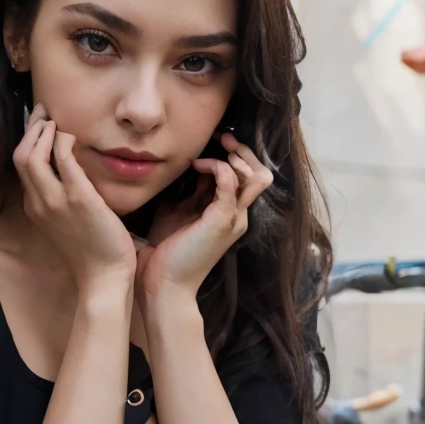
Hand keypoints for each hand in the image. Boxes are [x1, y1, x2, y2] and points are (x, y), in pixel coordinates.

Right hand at [13, 105, 136, 294]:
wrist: (103, 278)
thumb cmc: (93, 252)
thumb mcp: (68, 223)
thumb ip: (63, 199)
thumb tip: (71, 174)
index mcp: (34, 208)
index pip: (22, 166)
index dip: (28, 141)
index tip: (40, 125)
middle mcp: (38, 203)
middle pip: (20, 156)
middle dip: (30, 128)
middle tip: (45, 112)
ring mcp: (55, 201)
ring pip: (31, 154)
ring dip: (42, 130)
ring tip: (55, 119)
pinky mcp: (78, 198)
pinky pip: (63, 158)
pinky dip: (63, 140)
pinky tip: (72, 135)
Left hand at [135, 132, 273, 308]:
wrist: (163, 285)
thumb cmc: (166, 251)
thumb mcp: (178, 212)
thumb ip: (190, 191)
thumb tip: (189, 165)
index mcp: (230, 214)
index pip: (249, 177)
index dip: (236, 156)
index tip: (214, 142)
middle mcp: (238, 216)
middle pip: (261, 174)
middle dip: (244, 151)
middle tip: (221, 138)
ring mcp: (233, 219)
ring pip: (257, 176)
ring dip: (237, 156)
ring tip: (216, 148)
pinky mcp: (221, 221)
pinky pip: (231, 182)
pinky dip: (217, 166)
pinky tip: (197, 165)